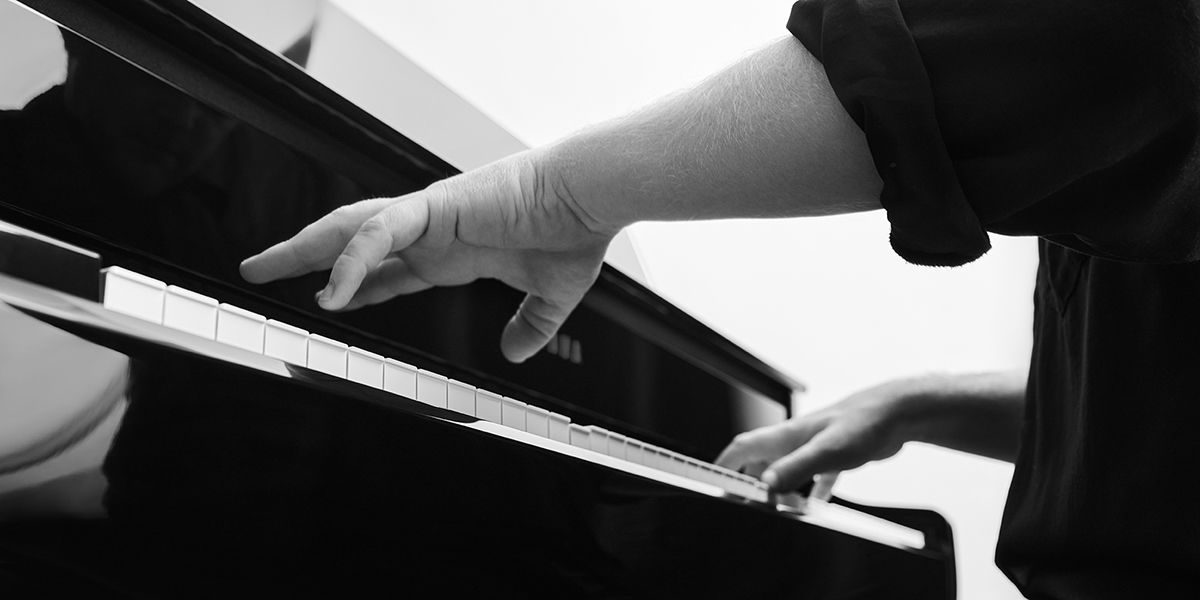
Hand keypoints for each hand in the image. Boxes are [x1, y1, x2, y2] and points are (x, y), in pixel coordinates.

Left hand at [239, 151, 617, 362]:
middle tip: (264, 268)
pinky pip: (378, 233)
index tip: (327, 299)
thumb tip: (515, 352)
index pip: (387, 267)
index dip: (353, 282)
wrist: (592, 196)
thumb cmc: (577, 229)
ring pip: (348, 229)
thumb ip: (530, 325)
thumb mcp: (552, 296)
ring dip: (303, 247)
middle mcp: (432, 231)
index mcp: (453, 249)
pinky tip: (331, 290)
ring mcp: (428, 217)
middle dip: (305, 255)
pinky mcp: (434, 208)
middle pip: (351, 242)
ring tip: (263, 265)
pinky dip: (351, 260)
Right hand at [715, 379, 920, 496]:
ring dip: (778, 486)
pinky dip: (812, 491)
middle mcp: (798, 439)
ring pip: (788, 467)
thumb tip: (767, 485)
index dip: (725, 462)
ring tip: (773, 507)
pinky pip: (818, 476)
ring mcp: (817, 446)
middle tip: (741, 501)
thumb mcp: (827, 451)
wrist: (898, 413)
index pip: (745, 447)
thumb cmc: (864, 423)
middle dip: (747, 478)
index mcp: (789, 435)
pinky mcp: (838, 455)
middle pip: (761, 459)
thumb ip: (795, 467)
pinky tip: (816, 505)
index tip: (713, 480)